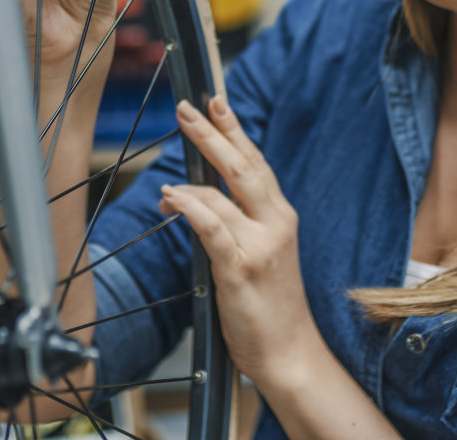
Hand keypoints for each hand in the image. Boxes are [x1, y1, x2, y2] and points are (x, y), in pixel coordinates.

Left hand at [160, 96, 324, 387]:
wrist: (291, 353)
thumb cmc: (270, 307)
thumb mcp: (260, 255)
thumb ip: (232, 223)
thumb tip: (186, 197)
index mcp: (281, 217)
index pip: (256, 163)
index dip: (235, 130)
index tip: (216, 102)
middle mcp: (276, 223)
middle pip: (243, 165)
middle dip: (213, 132)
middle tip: (188, 107)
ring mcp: (261, 245)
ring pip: (223, 193)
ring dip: (190, 177)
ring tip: (166, 175)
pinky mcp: (242, 269)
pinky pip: (212, 227)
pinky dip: (190, 206)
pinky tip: (172, 197)